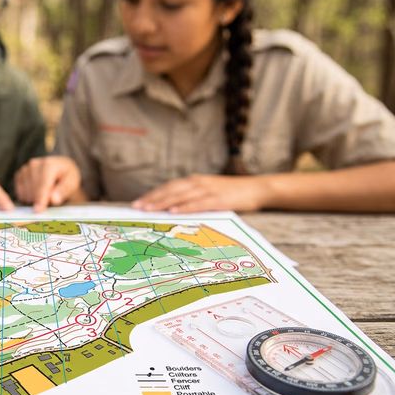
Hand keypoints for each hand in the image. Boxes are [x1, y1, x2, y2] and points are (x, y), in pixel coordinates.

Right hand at [14, 156, 81, 211]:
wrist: (59, 168)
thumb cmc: (66, 176)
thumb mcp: (71, 183)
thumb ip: (63, 191)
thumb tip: (53, 199)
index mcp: (49, 165)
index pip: (43, 184)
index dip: (40, 198)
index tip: (38, 211)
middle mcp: (35, 164)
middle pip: (32, 189)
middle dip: (38, 200)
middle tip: (49, 202)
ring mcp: (25, 169)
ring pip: (24, 192)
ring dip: (33, 199)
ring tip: (44, 196)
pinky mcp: (19, 174)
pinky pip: (19, 192)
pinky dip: (27, 197)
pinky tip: (36, 195)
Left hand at [132, 174, 270, 212]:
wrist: (257, 188)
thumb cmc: (231, 195)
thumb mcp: (209, 194)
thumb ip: (193, 200)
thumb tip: (173, 213)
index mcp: (194, 181)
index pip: (169, 187)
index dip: (153, 194)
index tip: (137, 203)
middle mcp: (198, 183)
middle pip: (171, 190)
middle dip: (153, 199)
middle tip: (137, 207)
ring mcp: (209, 189)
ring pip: (181, 195)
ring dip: (163, 202)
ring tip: (149, 209)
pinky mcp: (219, 198)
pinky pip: (199, 203)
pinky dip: (186, 207)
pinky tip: (175, 212)